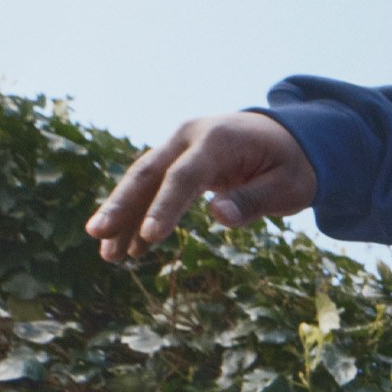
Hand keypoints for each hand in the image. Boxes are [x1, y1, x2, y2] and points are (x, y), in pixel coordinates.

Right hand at [85, 112, 317, 262]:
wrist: (289, 136)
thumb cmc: (293, 164)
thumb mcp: (287, 186)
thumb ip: (253, 199)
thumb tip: (218, 216)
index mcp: (217, 140)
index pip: (184, 177)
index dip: (165, 207)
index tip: (150, 237)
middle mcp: (190, 137)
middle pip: (149, 173)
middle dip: (122, 206)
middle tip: (98, 235)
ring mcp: (180, 146)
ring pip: (143, 180)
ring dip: (122, 215)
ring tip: (107, 254)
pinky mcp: (178, 161)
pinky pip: (154, 188)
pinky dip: (140, 216)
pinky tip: (129, 247)